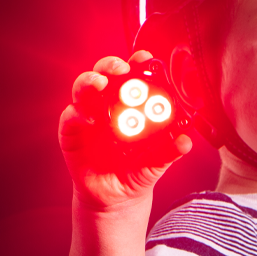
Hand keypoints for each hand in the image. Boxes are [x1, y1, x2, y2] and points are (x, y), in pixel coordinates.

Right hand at [58, 51, 193, 212]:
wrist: (117, 197)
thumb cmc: (137, 171)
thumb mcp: (157, 162)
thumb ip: (169, 150)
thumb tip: (186, 141)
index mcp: (131, 104)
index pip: (133, 76)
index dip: (138, 63)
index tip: (145, 57)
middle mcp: (107, 104)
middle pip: (105, 74)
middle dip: (111, 66)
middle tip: (122, 69)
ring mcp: (87, 116)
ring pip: (83, 89)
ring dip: (90, 82)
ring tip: (101, 84)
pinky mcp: (70, 132)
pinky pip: (70, 117)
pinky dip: (78, 114)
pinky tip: (89, 119)